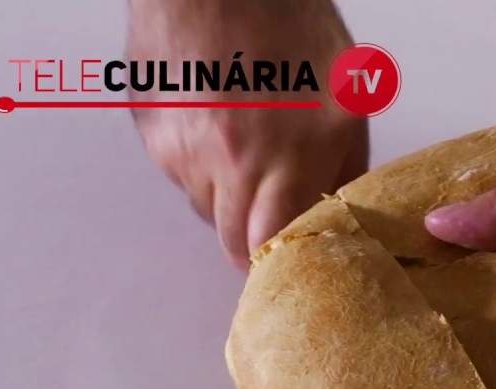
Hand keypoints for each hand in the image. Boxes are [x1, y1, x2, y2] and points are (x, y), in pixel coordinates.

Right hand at [126, 0, 366, 268]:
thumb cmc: (288, 20)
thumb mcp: (346, 94)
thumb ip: (347, 164)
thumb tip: (342, 210)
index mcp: (289, 156)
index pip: (275, 246)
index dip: (283, 259)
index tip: (294, 258)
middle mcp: (232, 162)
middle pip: (233, 241)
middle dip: (254, 238)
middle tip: (271, 219)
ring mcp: (183, 149)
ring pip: (205, 206)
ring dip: (227, 195)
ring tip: (246, 147)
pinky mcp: (149, 132)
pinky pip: (178, 171)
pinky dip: (198, 161)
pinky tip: (216, 119)